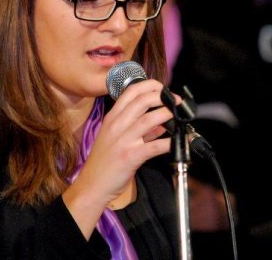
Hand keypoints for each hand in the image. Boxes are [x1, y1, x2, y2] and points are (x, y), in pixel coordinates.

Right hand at [63, 79, 171, 237]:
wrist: (92, 185)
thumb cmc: (104, 162)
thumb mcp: (117, 138)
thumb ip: (141, 129)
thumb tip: (162, 121)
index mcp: (112, 117)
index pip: (131, 91)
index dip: (151, 86)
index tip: (163, 89)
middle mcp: (116, 125)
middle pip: (142, 100)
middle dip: (163, 96)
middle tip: (175, 101)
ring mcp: (123, 140)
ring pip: (150, 119)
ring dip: (168, 114)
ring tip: (179, 117)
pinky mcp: (130, 157)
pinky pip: (154, 146)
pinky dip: (169, 142)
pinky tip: (178, 141)